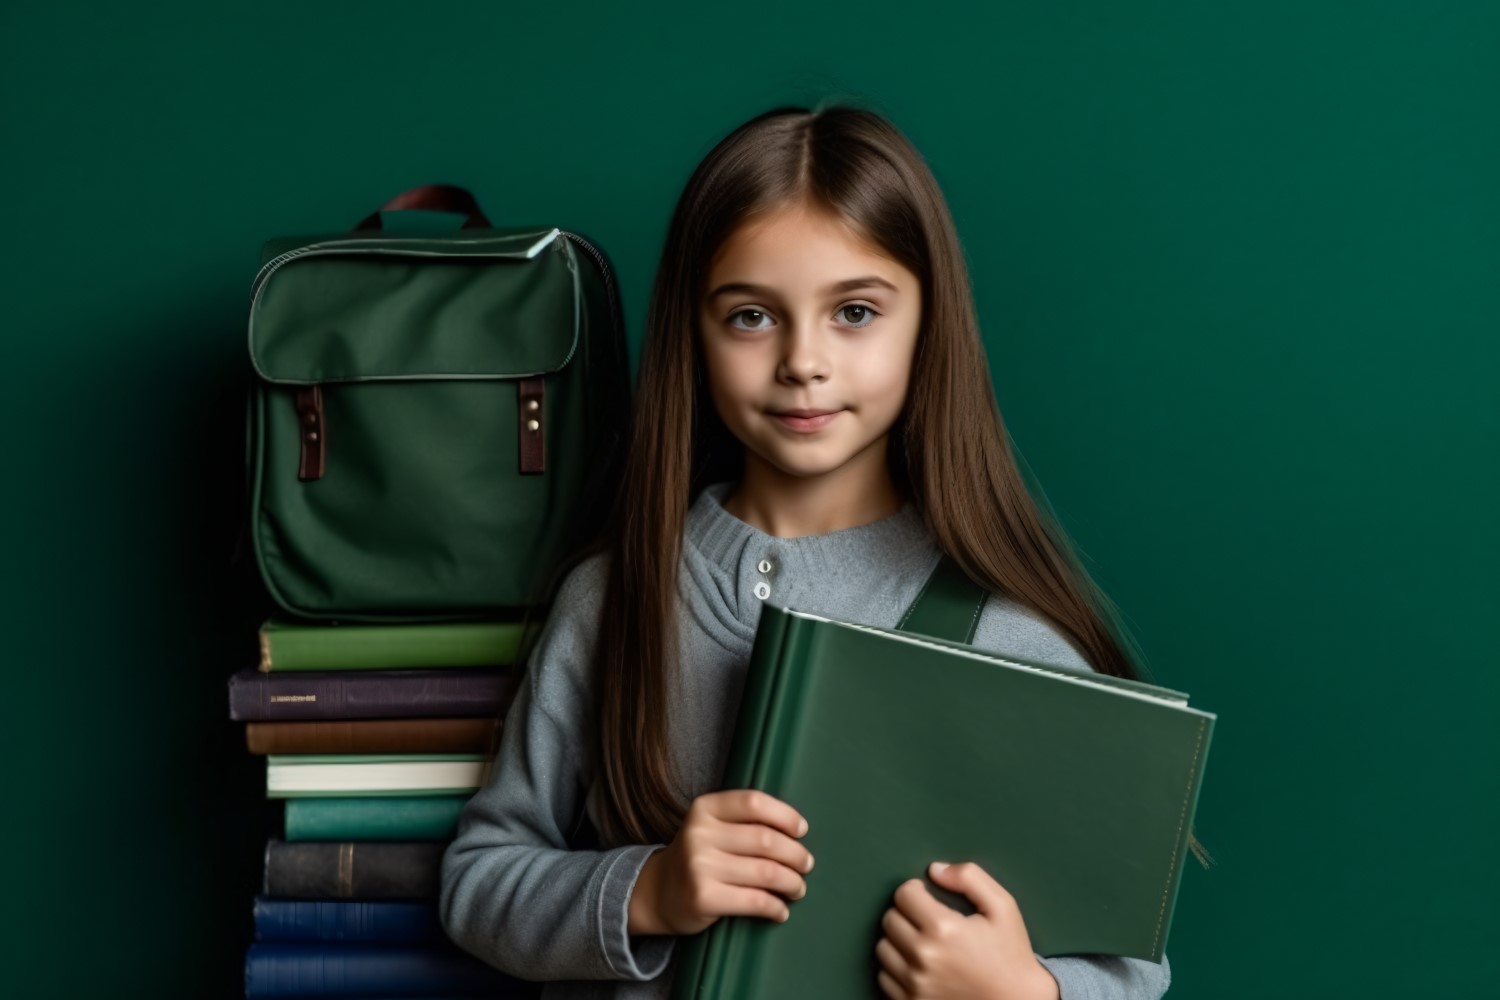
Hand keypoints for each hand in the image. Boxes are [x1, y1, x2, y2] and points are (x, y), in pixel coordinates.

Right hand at [628, 789, 814, 936]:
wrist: (659, 892)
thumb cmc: (699, 856)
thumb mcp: (712, 827)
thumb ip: (744, 821)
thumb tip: (797, 832)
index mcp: (704, 809)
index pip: (754, 802)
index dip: (785, 815)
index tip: (801, 830)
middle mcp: (699, 834)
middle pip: (766, 840)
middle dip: (796, 855)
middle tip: (806, 865)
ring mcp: (699, 867)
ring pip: (767, 872)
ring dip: (792, 883)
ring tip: (797, 888)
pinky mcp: (704, 898)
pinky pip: (756, 901)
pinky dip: (776, 908)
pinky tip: (780, 910)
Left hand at [874, 860, 1060, 999]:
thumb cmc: (1010, 954)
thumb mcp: (1002, 907)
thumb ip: (969, 877)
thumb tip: (934, 869)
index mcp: (943, 929)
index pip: (903, 894)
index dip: (916, 890)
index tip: (927, 897)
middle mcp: (923, 957)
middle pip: (890, 919)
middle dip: (906, 913)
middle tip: (927, 920)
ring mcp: (914, 984)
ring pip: (883, 948)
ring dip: (898, 940)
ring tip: (923, 942)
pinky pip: (884, 977)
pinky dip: (896, 968)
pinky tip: (918, 965)